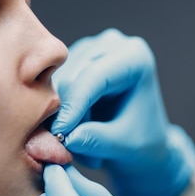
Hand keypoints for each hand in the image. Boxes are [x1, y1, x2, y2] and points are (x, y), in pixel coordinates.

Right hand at [51, 28, 194, 195]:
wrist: (141, 138)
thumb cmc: (142, 141)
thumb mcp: (126, 146)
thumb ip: (98, 140)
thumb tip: (68, 138)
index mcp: (134, 57)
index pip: (95, 75)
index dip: (74, 104)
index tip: (59, 134)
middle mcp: (110, 45)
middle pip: (73, 77)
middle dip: (65, 115)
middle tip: (68, 149)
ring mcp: (88, 50)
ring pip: (58, 83)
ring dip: (60, 117)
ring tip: (78, 145)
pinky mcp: (72, 61)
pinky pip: (52, 88)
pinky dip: (55, 113)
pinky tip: (71, 132)